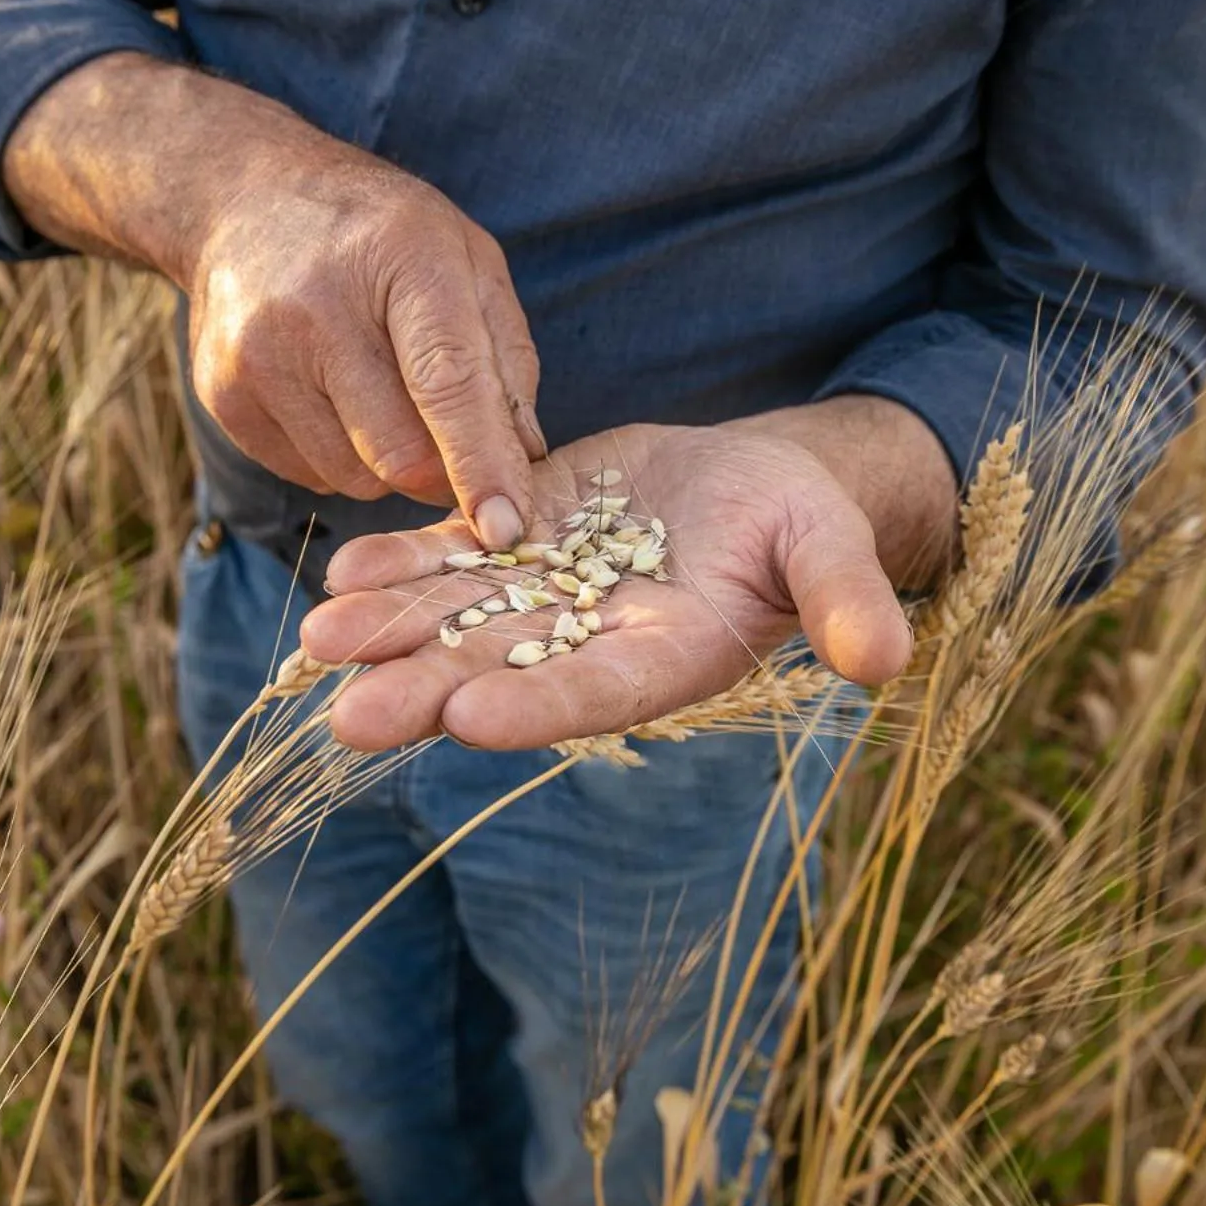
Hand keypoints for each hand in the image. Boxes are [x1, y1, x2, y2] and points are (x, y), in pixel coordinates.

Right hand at [4, 53, 546, 549]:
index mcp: (402, 256)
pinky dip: (341, 458)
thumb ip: (506, 361)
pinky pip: (311, 477)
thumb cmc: (381, 237)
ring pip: (356, 478)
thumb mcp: (466, 262)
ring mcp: (259, 354)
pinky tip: (333, 396)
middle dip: (444, 472)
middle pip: (401, 453)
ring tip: (380, 393)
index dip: (481, 462)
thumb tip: (525, 461)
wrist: (244, 199)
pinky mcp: (225, 396)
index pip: (447, 382)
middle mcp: (319, 306)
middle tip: (454, 443)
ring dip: (389, 465)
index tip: (506, 527)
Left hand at [299, 418, 927, 751]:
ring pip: (458, 622)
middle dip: (426, 692)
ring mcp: (546, 597)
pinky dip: (400, 568)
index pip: (597, 696)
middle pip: (502, 674)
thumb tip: (888, 660)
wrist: (746, 486)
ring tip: (317, 643)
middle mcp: (591, 644)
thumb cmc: (801, 521)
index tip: (470, 718)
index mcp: (665, 660)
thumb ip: (846, 600)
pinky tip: (343, 575)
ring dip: (391, 634)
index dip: (537, 707)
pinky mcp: (519, 544)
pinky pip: (450, 562)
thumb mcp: (830, 549)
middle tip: (351, 719)